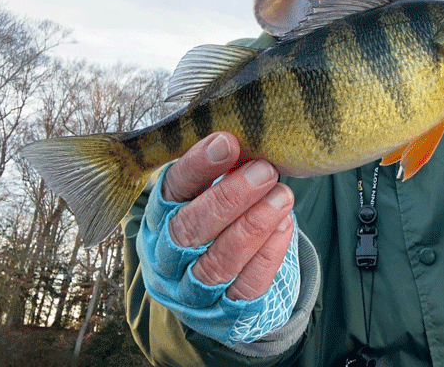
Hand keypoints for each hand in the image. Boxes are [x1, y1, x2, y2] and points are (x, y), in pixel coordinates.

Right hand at [135, 132, 300, 346]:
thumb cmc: (219, 222)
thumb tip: (247, 130)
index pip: (171, 190)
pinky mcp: (224, 313)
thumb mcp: (209, 192)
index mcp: (158, 219)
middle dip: (228, 198)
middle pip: (188, 230)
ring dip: (253, 226)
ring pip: (217, 263)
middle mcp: (167, 257)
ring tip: (283, 195)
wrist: (220, 291)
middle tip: (264, 169)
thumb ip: (221, 169)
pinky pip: (247, 287)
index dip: (197, 165)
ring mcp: (192, 290)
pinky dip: (269, 254)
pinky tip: (285, 224)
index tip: (228, 140)